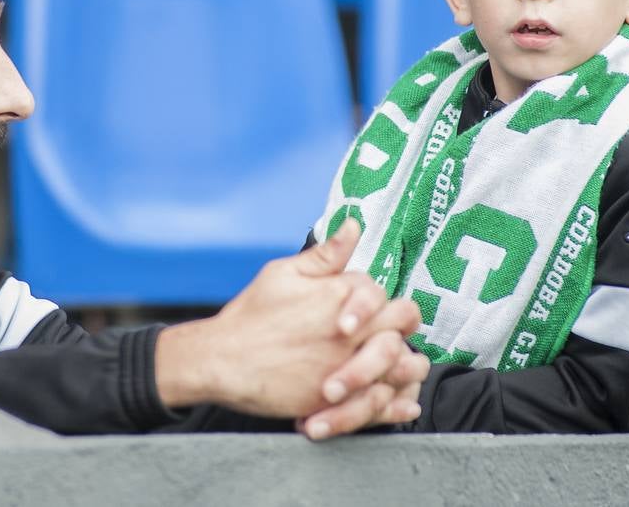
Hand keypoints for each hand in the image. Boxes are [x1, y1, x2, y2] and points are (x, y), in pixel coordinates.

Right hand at [155, 220, 424, 437]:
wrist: (223, 361)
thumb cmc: (251, 316)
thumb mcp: (284, 273)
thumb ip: (326, 254)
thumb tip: (354, 225)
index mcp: (340, 295)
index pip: (385, 294)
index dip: (379, 303)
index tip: (361, 311)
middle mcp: (351, 331)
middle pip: (405, 323)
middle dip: (401, 326)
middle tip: (386, 334)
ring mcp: (348, 366)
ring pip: (404, 364)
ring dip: (404, 363)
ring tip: (391, 366)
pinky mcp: (340, 401)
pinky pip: (385, 402)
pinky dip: (393, 403)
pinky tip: (390, 399)